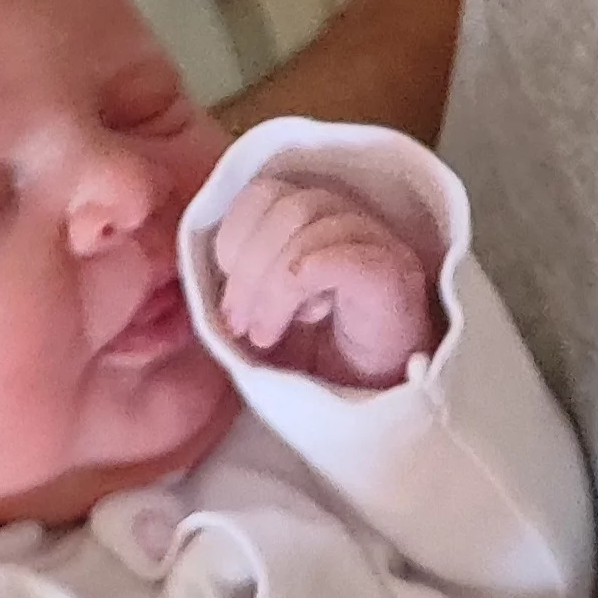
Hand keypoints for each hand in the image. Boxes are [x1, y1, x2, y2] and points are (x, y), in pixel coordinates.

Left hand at [211, 177, 436, 388]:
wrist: (377, 406)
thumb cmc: (321, 362)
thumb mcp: (264, 313)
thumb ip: (241, 283)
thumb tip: (202, 274)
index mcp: (318, 222)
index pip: (268, 191)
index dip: (235, 231)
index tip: (224, 282)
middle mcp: (353, 222)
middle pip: (287, 204)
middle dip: (247, 266)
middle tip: (237, 322)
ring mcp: (380, 245)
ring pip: (309, 224)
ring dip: (269, 284)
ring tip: (263, 335)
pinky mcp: (395, 276)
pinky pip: (340, 256)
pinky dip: (302, 285)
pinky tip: (301, 320)